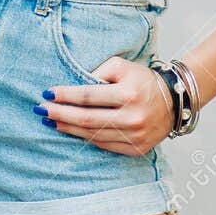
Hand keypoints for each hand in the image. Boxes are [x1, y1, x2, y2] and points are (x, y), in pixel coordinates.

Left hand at [38, 57, 175, 155]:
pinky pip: (104, 145)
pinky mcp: (136, 148)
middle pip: (86, 119)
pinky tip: (72, 131)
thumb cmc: (143, 80)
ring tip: (51, 122)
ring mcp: (135, 136)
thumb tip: (73, 86)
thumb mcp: (123, 66)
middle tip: (41, 110)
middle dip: (60, 114)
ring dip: (68, 128)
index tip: (47, 93)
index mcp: (129, 93)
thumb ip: (99, 70)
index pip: (88, 96)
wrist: (175, 101)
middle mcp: (132, 117)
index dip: (65, 95)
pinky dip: (85, 138)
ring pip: (92, 135)